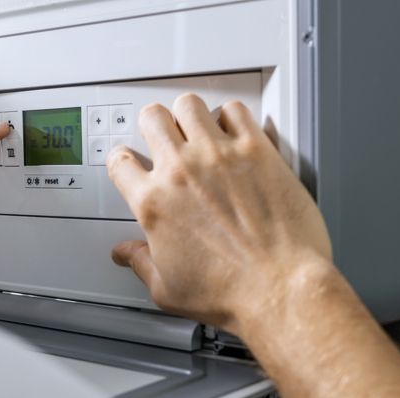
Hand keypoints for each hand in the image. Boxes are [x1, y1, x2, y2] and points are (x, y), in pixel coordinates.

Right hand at [106, 94, 331, 333]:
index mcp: (154, 203)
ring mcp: (218, 156)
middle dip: (155, 125)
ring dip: (191, 115)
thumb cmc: (230, 291)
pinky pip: (235, 110)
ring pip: (189, 104)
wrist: (279, 288)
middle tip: (165, 136)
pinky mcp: (256, 150)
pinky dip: (232, 117)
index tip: (132, 163)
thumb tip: (126, 255)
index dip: (124, 161)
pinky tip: (235, 132)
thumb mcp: (167, 288)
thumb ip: (140, 263)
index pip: (120, 161)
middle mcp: (181, 172)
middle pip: (152, 118)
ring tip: (199, 128)